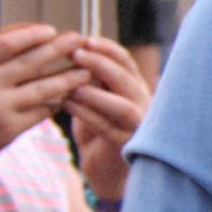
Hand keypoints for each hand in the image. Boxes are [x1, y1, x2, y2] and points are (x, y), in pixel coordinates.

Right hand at [0, 27, 90, 176]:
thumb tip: (35, 38)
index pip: (6, 43)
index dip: (32, 35)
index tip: (52, 30)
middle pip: (29, 63)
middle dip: (58, 49)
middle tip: (80, 40)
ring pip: (43, 88)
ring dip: (68, 78)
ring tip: (87, 71)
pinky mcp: (10, 130)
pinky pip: (43, 111)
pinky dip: (58, 102)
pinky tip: (72, 95)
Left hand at [65, 36, 152, 199]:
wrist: (107, 172)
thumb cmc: (98, 131)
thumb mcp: (95, 99)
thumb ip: (90, 79)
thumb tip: (71, 49)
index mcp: (135, 88)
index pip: (126, 62)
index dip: (106, 48)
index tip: (83, 39)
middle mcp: (143, 104)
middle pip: (127, 79)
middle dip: (101, 64)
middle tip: (75, 54)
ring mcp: (138, 126)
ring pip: (122, 105)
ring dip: (95, 92)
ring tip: (71, 83)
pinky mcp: (127, 146)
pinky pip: (108, 128)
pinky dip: (87, 115)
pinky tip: (68, 105)